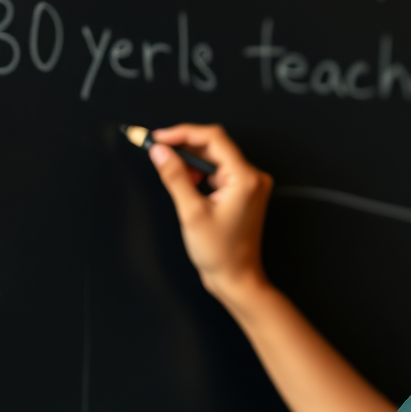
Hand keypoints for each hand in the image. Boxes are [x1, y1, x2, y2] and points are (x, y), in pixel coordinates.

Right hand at [148, 123, 272, 301]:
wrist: (237, 277)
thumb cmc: (222, 253)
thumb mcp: (192, 212)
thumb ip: (175, 177)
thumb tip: (161, 152)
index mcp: (246, 178)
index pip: (214, 138)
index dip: (183, 133)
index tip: (160, 138)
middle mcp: (252, 177)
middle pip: (215, 145)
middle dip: (185, 146)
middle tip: (158, 150)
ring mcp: (249, 184)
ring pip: (216, 158)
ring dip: (192, 160)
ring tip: (172, 171)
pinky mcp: (243, 192)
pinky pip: (219, 171)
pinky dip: (200, 172)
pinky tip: (187, 181)